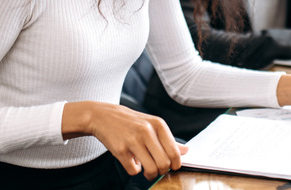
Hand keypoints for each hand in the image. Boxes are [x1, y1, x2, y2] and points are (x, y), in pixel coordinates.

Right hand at [62, 102, 188, 179]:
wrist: (103, 116)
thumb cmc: (131, 122)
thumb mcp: (152, 125)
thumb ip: (169, 140)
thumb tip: (186, 151)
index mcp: (158, 124)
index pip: (174, 152)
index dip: (175, 164)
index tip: (172, 167)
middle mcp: (147, 131)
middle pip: (164, 163)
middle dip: (162, 171)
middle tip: (158, 170)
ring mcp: (133, 140)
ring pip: (151, 169)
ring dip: (151, 175)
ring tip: (148, 171)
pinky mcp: (120, 150)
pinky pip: (134, 171)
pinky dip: (135, 171)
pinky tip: (133, 162)